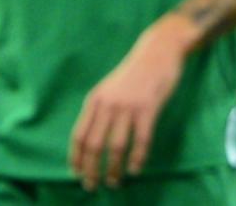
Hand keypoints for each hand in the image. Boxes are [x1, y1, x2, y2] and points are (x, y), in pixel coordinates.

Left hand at [69, 24, 186, 190]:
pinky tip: (135, 169)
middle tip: (92, 186)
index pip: (79, 135)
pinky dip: (137, 159)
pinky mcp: (149, 108)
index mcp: (95, 99)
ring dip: (113, 169)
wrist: (158, 50)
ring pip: (116, 147)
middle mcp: (108, 104)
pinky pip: (141, 141)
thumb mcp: (110, 88)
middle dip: (91, 170)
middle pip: (94, 145)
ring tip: (114, 182)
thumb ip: (100, 109)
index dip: (76, 158)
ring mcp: (128, 106)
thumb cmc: (135, 72)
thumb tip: (92, 142)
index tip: (77, 174)